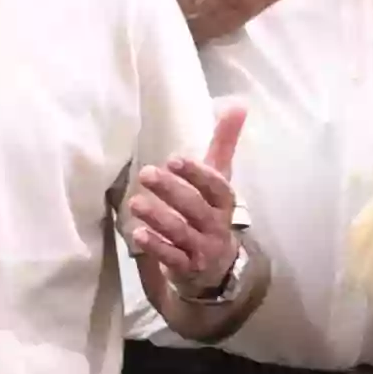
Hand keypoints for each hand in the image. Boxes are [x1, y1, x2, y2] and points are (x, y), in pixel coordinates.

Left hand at [127, 103, 248, 291]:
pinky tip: (137, 234)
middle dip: (172, 191)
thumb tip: (238, 104)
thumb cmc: (211, 213)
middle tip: (145, 174)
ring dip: (158, 218)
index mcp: (224, 202)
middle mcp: (216, 226)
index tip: (174, 159)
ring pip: (181, 233)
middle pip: (196, 208)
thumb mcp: (218, 180)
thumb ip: (223, 144)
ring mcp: (202, 249)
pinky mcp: (186, 268)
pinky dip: (155, 246)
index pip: (217, 187)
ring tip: (134, 203)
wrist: (217, 268)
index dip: (198, 174)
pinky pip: (171, 258)